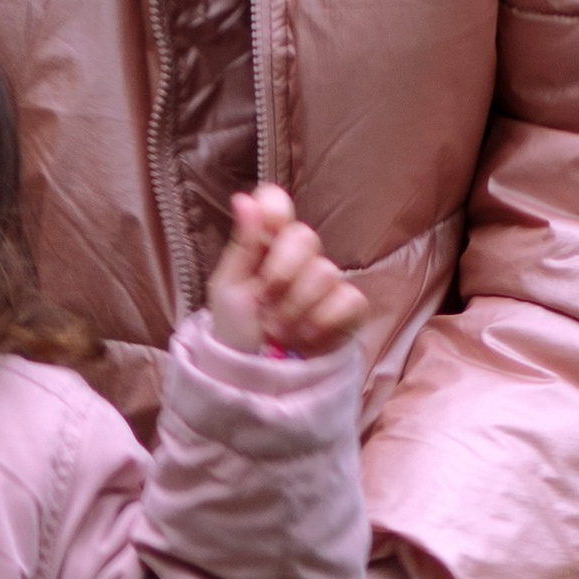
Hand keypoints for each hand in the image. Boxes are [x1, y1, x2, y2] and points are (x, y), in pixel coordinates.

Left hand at [205, 186, 365, 360]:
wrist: (257, 379)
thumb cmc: (238, 332)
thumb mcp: (228, 289)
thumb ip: (242, 245)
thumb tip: (244, 199)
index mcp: (265, 245)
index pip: (277, 203)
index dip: (275, 210)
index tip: (268, 230)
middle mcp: (299, 258)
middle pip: (305, 237)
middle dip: (280, 275)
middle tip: (265, 303)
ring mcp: (327, 282)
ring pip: (325, 272)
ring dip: (295, 309)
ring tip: (280, 330)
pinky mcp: (349, 308)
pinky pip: (349, 299)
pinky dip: (324, 322)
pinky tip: (308, 337)